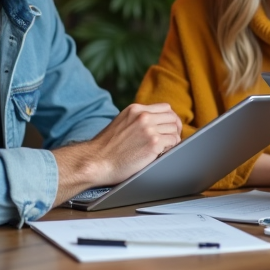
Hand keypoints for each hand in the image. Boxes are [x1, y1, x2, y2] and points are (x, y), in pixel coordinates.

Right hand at [52, 102, 181, 204]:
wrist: (94, 161)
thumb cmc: (105, 148)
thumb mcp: (120, 123)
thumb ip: (136, 120)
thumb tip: (154, 123)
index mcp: (135, 109)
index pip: (165, 108)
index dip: (170, 119)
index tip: (169, 128)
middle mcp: (143, 116)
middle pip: (172, 118)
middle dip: (175, 129)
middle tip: (171, 140)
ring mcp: (149, 129)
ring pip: (175, 130)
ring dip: (173, 140)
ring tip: (165, 148)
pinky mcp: (153, 144)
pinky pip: (173, 142)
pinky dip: (171, 148)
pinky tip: (162, 154)